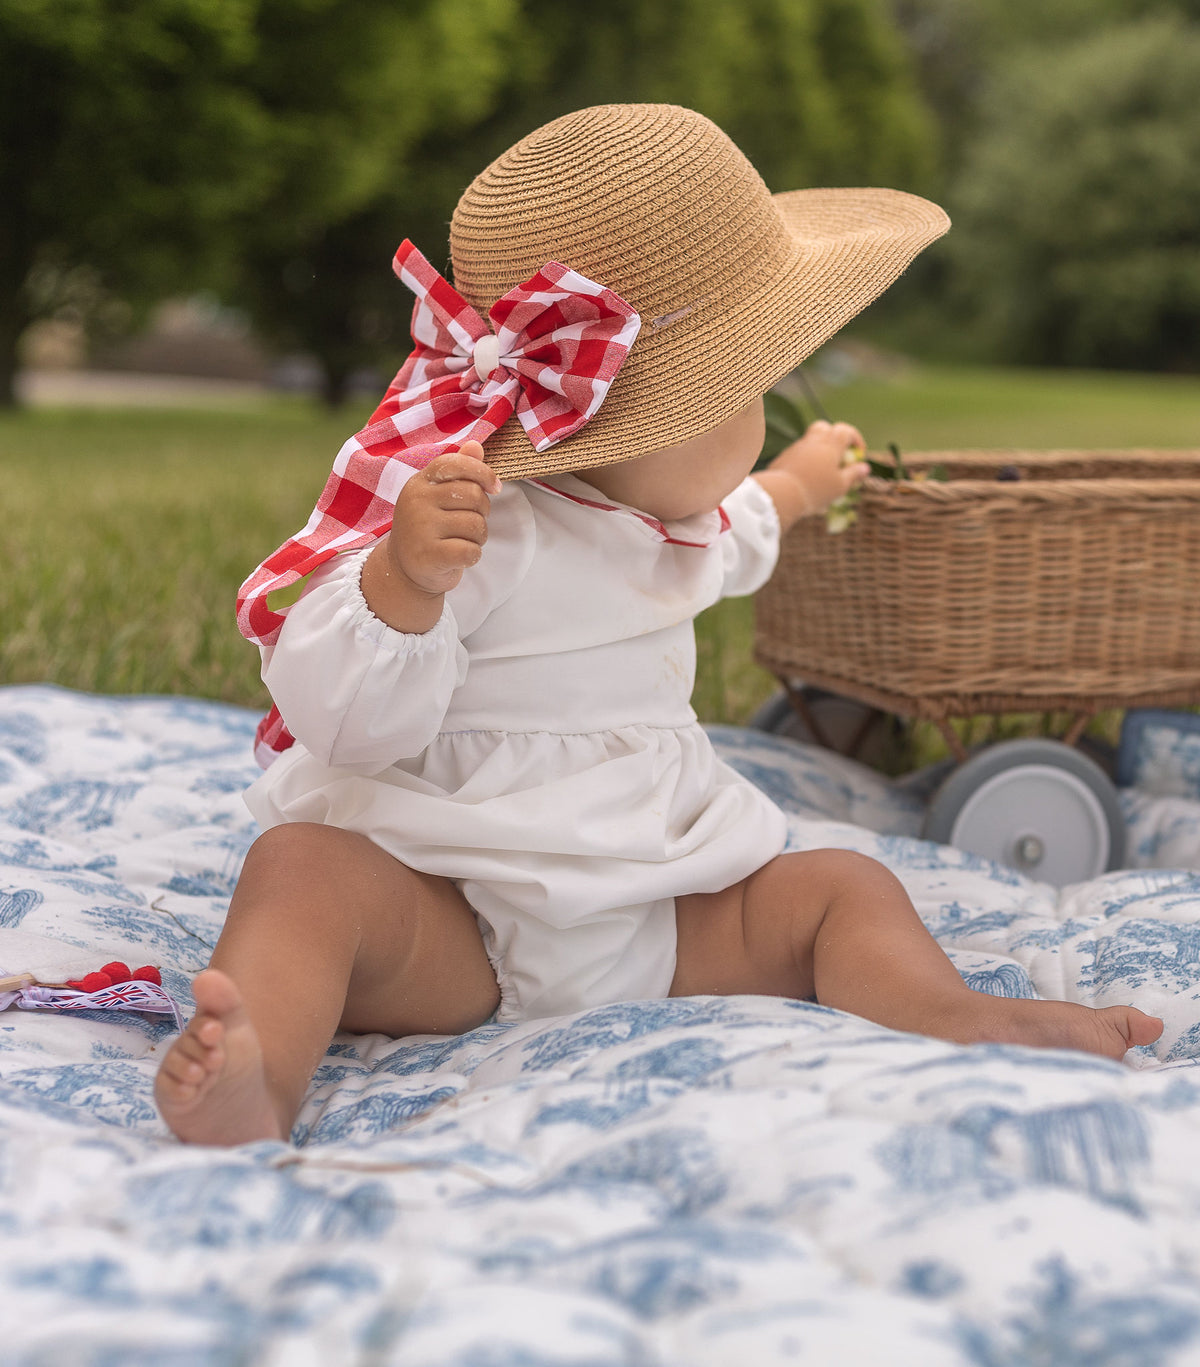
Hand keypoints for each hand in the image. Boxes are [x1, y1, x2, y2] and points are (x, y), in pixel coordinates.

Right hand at [361, 440, 499, 631]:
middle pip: (474, 495)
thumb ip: (458, 471)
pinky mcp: (428, 555)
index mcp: (420, 482)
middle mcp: (417, 501)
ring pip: (475, 524)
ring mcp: (420, 528)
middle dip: (483, 512)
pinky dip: (473, 556)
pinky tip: (460, 556)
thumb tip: (476, 444)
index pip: (456, 464)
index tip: (495, 487)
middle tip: (471, 524)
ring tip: (463, 541)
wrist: (404, 570)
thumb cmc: (429, 528)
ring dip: (479, 537)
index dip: (483, 472)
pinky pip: (470, 550)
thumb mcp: (438, 496)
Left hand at [766, 420, 868, 522]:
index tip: (859, 453)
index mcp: (830, 444)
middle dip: (834, 437)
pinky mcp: (784, 457)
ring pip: (810, 441)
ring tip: (823, 470)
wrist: (781, 494)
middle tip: (838, 455)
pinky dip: (805, 460)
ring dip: (819, 450)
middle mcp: (813, 440)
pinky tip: (806, 477)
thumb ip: (854, 474)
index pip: (846, 430)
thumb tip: (864, 468)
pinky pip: (798, 454)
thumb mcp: (840, 486)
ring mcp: (796, 447)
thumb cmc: (816, 490)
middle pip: (825, 428)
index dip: (855, 439)